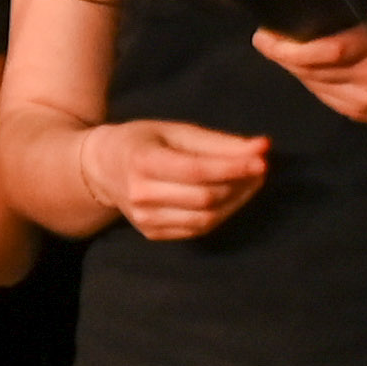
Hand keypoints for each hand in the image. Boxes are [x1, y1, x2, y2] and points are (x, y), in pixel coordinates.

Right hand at [83, 117, 274, 241]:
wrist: (103, 167)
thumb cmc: (144, 142)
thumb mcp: (177, 131)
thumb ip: (219, 143)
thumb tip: (263, 147)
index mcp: (141, 161)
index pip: (196, 171)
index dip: (233, 168)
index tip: (262, 161)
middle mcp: (140, 194)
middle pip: (205, 198)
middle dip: (240, 185)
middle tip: (259, 169)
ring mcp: (144, 218)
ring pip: (206, 219)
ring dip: (236, 203)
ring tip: (249, 183)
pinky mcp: (152, 233)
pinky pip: (198, 229)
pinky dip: (221, 214)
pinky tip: (230, 198)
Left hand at [250, 24, 366, 128]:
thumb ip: (355, 22)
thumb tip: (312, 14)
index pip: (325, 51)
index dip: (289, 46)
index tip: (265, 35)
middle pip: (310, 69)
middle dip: (283, 55)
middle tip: (268, 40)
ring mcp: (363, 101)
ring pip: (312, 83)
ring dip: (294, 68)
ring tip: (284, 52)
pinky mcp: (359, 115)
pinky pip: (323, 95)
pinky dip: (310, 82)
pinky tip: (307, 71)